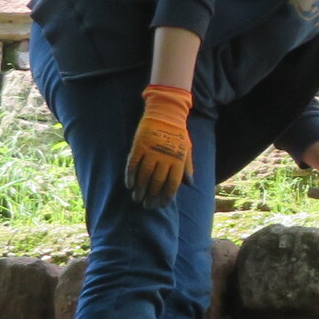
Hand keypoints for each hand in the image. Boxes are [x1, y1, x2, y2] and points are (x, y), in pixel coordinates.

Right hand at [125, 84, 193, 208]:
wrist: (166, 113)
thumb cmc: (178, 134)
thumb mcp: (187, 150)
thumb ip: (187, 167)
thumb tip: (189, 184)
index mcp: (178, 160)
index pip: (172, 184)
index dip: (166, 197)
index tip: (161, 205)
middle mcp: (165, 158)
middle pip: (157, 182)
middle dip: (152, 196)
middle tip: (147, 205)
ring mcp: (151, 151)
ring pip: (144, 176)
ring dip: (140, 190)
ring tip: (137, 199)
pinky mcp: (139, 145)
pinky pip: (133, 164)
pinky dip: (130, 176)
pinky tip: (129, 185)